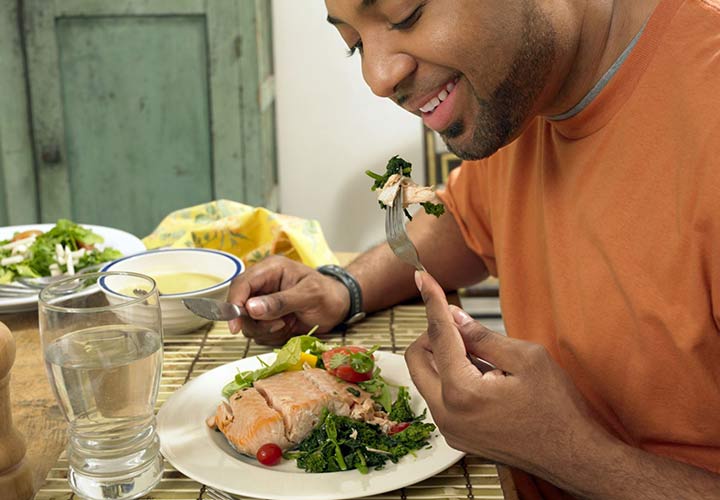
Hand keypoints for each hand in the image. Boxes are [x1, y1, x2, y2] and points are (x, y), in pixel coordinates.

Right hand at [226, 256, 349, 344]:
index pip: (241, 284)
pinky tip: (288, 328)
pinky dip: (272, 336)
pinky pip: (259, 333)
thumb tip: (250, 308)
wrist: (339, 306)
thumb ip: (280, 302)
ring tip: (287, 324)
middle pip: (239, 306)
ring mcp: (264, 303)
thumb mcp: (309, 295)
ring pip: (248, 323)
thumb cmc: (327, 294)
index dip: (234, 304)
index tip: (235, 325)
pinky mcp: (268, 319)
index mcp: (270, 269)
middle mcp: (263, 285)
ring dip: (265, 330)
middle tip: (279, 324)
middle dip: (255, 321)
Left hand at [405, 271, 609, 476]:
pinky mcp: (458, 436)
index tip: (423, 279)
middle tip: (460, 325)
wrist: (574, 457)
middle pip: (417, 359)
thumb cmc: (558, 411)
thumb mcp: (527, 359)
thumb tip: (454, 317)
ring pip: (427, 378)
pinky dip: (452, 378)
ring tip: (484, 356)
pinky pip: (441, 398)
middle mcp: (447, 414)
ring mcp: (450, 429)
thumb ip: (483, 336)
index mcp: (461, 392)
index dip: (432, 301)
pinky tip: (484, 375)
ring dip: (444, 358)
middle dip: (432, 334)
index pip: (437, 335)